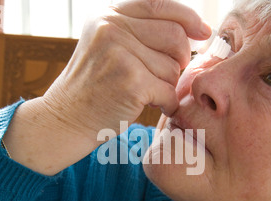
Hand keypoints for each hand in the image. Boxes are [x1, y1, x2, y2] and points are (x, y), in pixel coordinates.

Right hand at [43, 0, 210, 135]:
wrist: (66, 118)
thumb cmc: (94, 86)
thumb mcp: (107, 45)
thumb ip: (140, 30)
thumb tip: (193, 27)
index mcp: (108, 14)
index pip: (160, 4)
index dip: (188, 17)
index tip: (203, 31)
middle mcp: (111, 28)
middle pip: (175, 35)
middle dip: (180, 58)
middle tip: (168, 74)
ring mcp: (120, 53)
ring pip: (173, 67)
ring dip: (168, 85)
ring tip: (147, 92)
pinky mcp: (130, 82)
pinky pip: (169, 91)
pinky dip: (167, 103)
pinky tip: (153, 106)